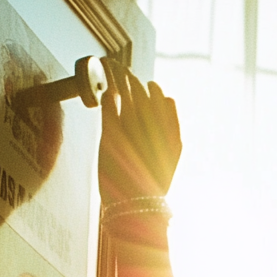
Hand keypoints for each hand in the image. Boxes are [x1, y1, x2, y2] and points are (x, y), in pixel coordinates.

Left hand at [99, 60, 181, 202]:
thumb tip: (163, 105)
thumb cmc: (151, 186)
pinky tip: (105, 90)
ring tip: (112, 67)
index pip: (163, 100)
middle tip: (123, 68)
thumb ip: (168, 133)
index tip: (146, 82)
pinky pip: (109, 105)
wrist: (135, 208)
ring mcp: (133, 129)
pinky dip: (108, 95)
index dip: (154, 90)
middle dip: (133, 79)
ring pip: (126, 92)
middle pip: (143, 93)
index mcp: (172, 135)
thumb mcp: (168, 159)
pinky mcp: (111, 134)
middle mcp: (154, 128)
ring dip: (119, 78)